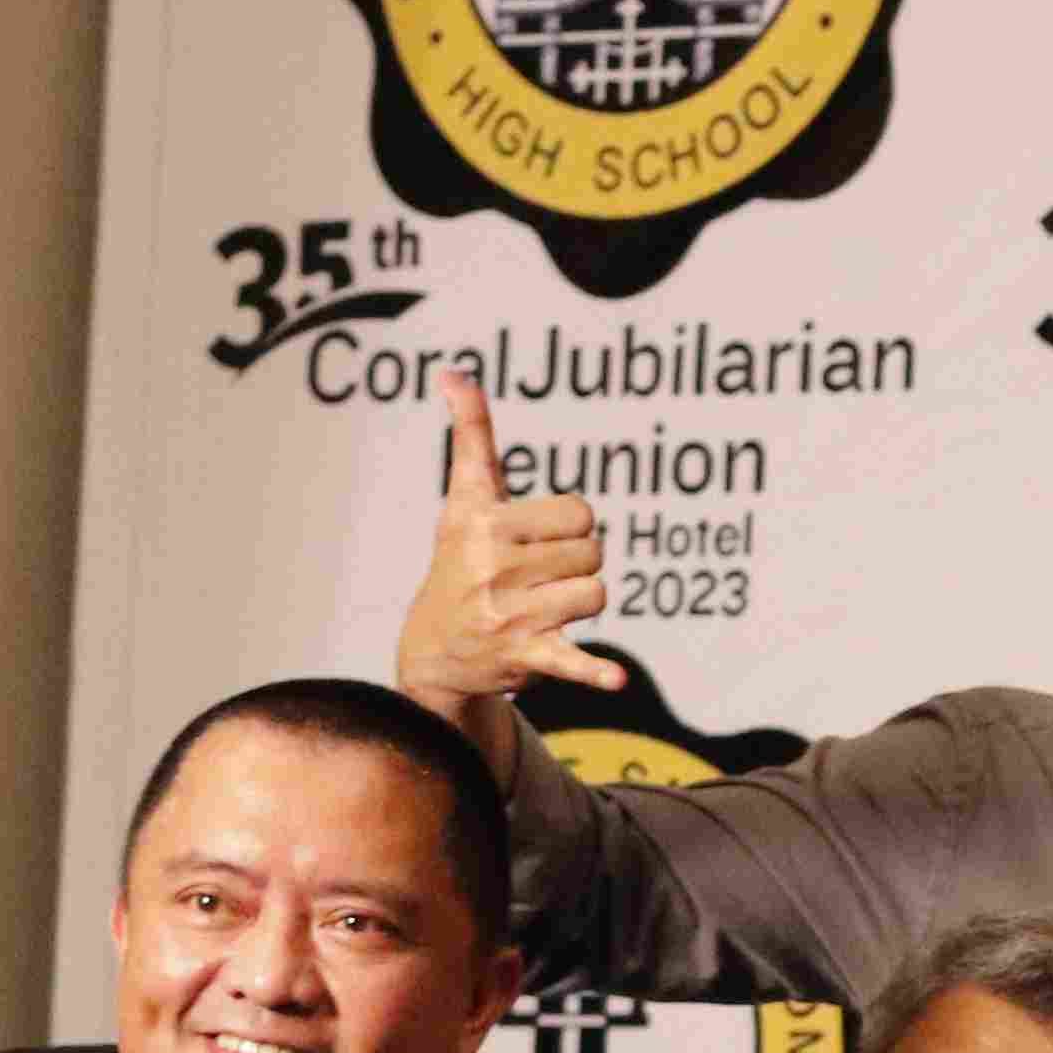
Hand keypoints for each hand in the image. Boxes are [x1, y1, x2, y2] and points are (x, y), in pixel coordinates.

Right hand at [396, 368, 623, 713]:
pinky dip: (594, 672)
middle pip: (593, 553)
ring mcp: (509, 611)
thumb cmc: (462, 559)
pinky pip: (572, 660)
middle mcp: (493, 563)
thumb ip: (471, 435)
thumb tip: (454, 372)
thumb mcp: (466, 497)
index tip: (541, 536)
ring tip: (544, 607)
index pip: (579, 511)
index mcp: (482, 519)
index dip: (572, 525)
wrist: (436, 646)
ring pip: (596, 594)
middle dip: (577, 563)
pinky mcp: (526, 655)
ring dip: (581, 602)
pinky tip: (617, 680)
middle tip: (540, 576)